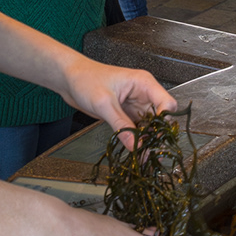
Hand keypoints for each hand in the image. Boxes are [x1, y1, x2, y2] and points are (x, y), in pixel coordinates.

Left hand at [59, 56, 174, 149]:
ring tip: (143, 156)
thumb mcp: (104, 103)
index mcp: (143, 83)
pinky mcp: (127, 114)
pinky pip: (137, 129)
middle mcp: (143, 93)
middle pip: (161, 117)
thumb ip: (121, 125)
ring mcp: (135, 105)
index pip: (167, 103)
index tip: (156, 136)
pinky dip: (137, 140)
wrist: (69, 78)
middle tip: (150, 152)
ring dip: (147, 140)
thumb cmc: (85, 78)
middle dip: (156, 135)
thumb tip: (135, 145)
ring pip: (150, 126)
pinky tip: (136, 150)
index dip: (164, 121)